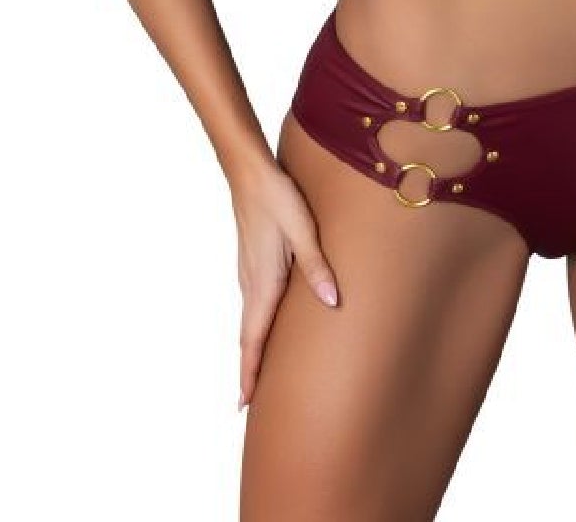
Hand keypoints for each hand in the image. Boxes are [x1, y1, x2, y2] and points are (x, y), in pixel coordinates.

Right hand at [229, 161, 339, 410]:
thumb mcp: (302, 231)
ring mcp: (248, 272)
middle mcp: (251, 283)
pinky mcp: (252, 262)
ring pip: (248, 321)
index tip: (243, 404)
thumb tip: (332, 302)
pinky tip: (265, 325)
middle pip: (247, 336)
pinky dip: (253, 326)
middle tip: (248, 402)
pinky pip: (251, 304)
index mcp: (262, 282)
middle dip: (248, 369)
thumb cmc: (277, 199)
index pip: (252, 338)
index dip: (249, 372)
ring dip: (251, 348)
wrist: (250, 172)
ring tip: (257, 371)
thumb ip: (317, 267)